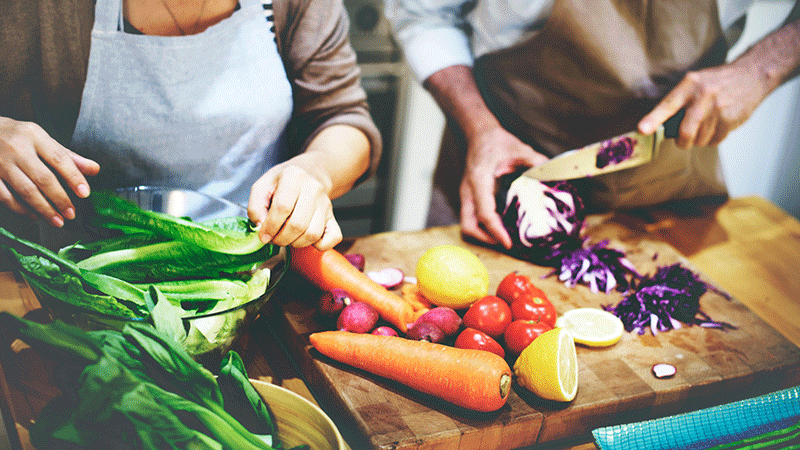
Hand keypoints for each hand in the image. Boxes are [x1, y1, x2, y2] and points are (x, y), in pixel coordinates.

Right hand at [0, 117, 99, 226]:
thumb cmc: (20, 138)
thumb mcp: (44, 141)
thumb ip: (69, 157)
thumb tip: (95, 169)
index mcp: (35, 136)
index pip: (59, 158)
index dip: (74, 177)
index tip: (85, 193)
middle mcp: (17, 148)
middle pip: (43, 178)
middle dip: (60, 199)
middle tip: (71, 213)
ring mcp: (0, 163)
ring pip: (25, 191)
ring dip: (44, 209)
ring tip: (57, 220)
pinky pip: (6, 197)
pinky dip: (22, 210)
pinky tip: (35, 216)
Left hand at [248, 157, 341, 250]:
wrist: (308, 174)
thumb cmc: (282, 183)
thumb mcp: (262, 186)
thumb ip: (255, 207)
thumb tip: (261, 227)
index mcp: (293, 176)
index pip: (282, 207)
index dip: (270, 226)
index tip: (263, 235)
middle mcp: (313, 188)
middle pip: (298, 224)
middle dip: (281, 238)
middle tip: (273, 238)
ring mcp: (325, 204)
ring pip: (312, 234)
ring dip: (296, 243)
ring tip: (287, 237)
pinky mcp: (333, 217)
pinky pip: (333, 238)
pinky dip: (319, 245)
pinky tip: (306, 239)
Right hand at [460, 125, 548, 248]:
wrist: (480, 134)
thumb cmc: (497, 141)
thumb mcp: (520, 148)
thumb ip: (536, 162)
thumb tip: (553, 176)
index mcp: (479, 180)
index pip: (484, 213)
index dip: (496, 231)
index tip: (509, 243)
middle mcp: (468, 191)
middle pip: (469, 226)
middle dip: (486, 239)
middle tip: (507, 243)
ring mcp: (466, 195)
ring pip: (467, 224)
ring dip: (483, 235)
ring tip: (504, 238)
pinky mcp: (469, 197)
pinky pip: (472, 218)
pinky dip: (484, 227)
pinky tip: (500, 226)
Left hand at [637, 62, 769, 148]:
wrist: (752, 75)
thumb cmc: (718, 82)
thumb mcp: (695, 82)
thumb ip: (679, 101)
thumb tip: (661, 126)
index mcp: (689, 85)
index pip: (668, 105)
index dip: (654, 119)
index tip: (642, 129)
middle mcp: (703, 96)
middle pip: (685, 132)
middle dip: (682, 142)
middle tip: (682, 139)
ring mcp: (718, 109)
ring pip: (700, 140)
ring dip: (699, 139)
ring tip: (705, 125)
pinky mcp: (731, 120)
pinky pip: (715, 141)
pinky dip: (712, 139)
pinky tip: (717, 125)